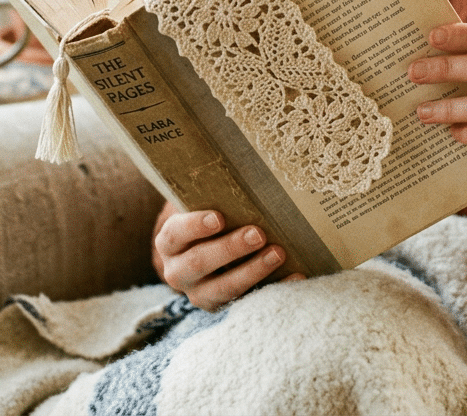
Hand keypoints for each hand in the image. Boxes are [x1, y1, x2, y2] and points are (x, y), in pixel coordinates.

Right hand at [151, 202, 300, 309]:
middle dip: (230, 249)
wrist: (210, 258)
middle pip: (199, 262)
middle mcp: (178, 271)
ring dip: (252, 271)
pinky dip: (275, 289)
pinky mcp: (224, 309)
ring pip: (222, 289)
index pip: (176, 234)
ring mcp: (200, 294)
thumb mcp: (205, 209)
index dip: (195, 226)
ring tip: (277, 253)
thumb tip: (243, 157)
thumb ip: (214, 195)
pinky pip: (250, 302)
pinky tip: (296, 276)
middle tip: (258, 234)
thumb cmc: (213, 223)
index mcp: (170, 242)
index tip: (219, 217)